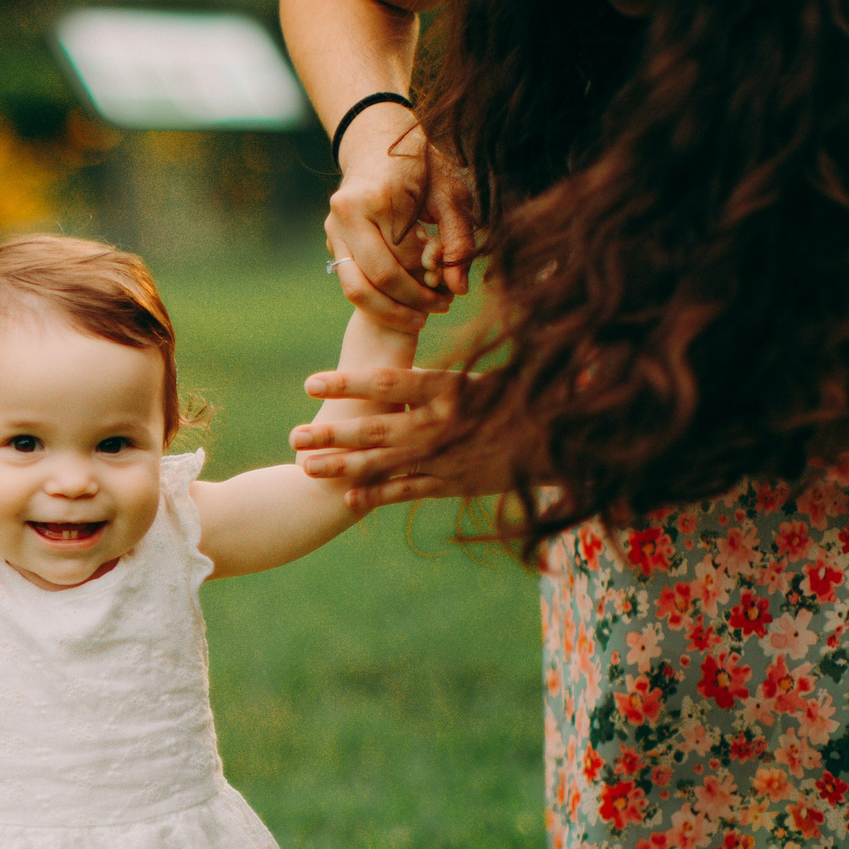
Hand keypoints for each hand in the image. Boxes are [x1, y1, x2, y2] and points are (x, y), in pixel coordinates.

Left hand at [288, 365, 508, 509]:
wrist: (555, 441)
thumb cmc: (514, 397)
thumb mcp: (476, 376)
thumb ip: (434, 375)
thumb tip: (397, 350)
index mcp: (447, 389)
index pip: (386, 383)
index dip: (347, 384)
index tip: (311, 382)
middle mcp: (439, 424)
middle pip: (374, 429)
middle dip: (331, 434)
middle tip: (293, 436)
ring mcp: (443, 458)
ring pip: (383, 464)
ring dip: (342, 467)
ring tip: (305, 467)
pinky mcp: (449, 484)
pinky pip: (406, 492)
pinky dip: (376, 496)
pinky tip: (347, 498)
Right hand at [326, 105, 475, 336]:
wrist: (375, 142)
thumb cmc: (421, 167)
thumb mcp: (450, 196)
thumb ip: (458, 242)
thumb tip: (458, 288)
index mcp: (380, 197)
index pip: (408, 257)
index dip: (432, 280)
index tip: (452, 289)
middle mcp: (349, 213)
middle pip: (381, 277)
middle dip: (412, 301)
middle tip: (440, 309)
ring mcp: (333, 227)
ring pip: (356, 288)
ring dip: (389, 310)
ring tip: (418, 317)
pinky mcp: (330, 239)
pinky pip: (350, 281)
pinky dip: (375, 299)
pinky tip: (401, 301)